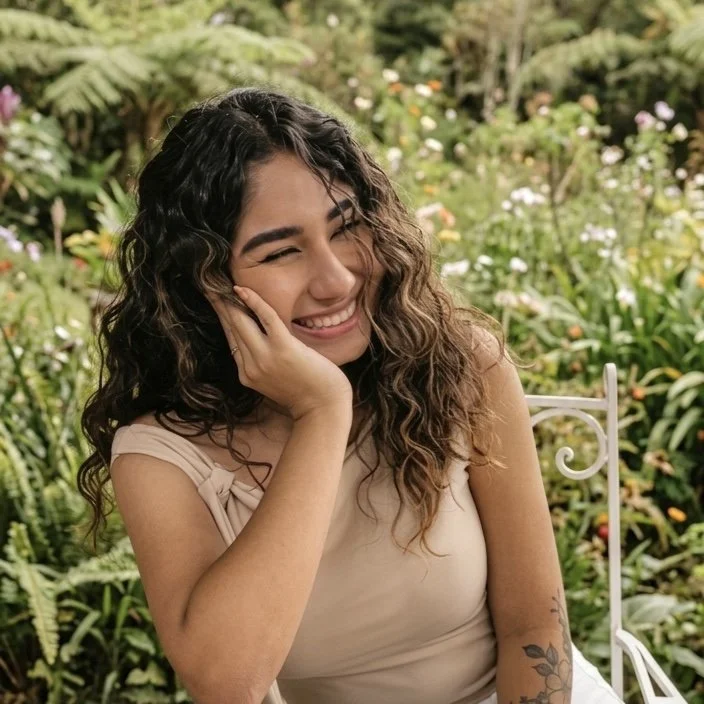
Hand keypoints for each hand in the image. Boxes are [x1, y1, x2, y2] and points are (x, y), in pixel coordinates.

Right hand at [206, 285, 352, 420]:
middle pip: (231, 329)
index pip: (231, 340)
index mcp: (247, 375)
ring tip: (220, 284)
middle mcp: (251, 367)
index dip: (223, 318)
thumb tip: (258, 338)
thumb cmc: (306, 392)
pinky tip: (241, 290)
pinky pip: (265, 318)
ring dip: (230, 301)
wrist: (324, 407)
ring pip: (242, 322)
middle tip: (210, 286)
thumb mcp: (274, 380)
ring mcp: (265, 358)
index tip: (215, 301)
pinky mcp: (282, 347)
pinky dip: (253, 301)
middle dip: (220, 306)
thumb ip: (262, 362)